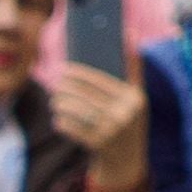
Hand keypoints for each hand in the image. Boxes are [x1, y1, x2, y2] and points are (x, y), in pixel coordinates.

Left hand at [47, 60, 149, 191]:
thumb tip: (130, 31)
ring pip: (75, 110)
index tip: (64, 68)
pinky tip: (58, 119)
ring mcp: (111, 130)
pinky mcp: (98, 144)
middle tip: (55, 85)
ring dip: (61, 105)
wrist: (127, 159)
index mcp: (135, 97)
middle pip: (84, 95)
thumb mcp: (136, 95)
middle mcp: (125, 113)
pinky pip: (72, 129)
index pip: (100, 80)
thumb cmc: (128, 118)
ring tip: (55, 102)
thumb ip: (133, 66)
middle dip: (65, 89)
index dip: (79, 73)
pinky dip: (62, 123)